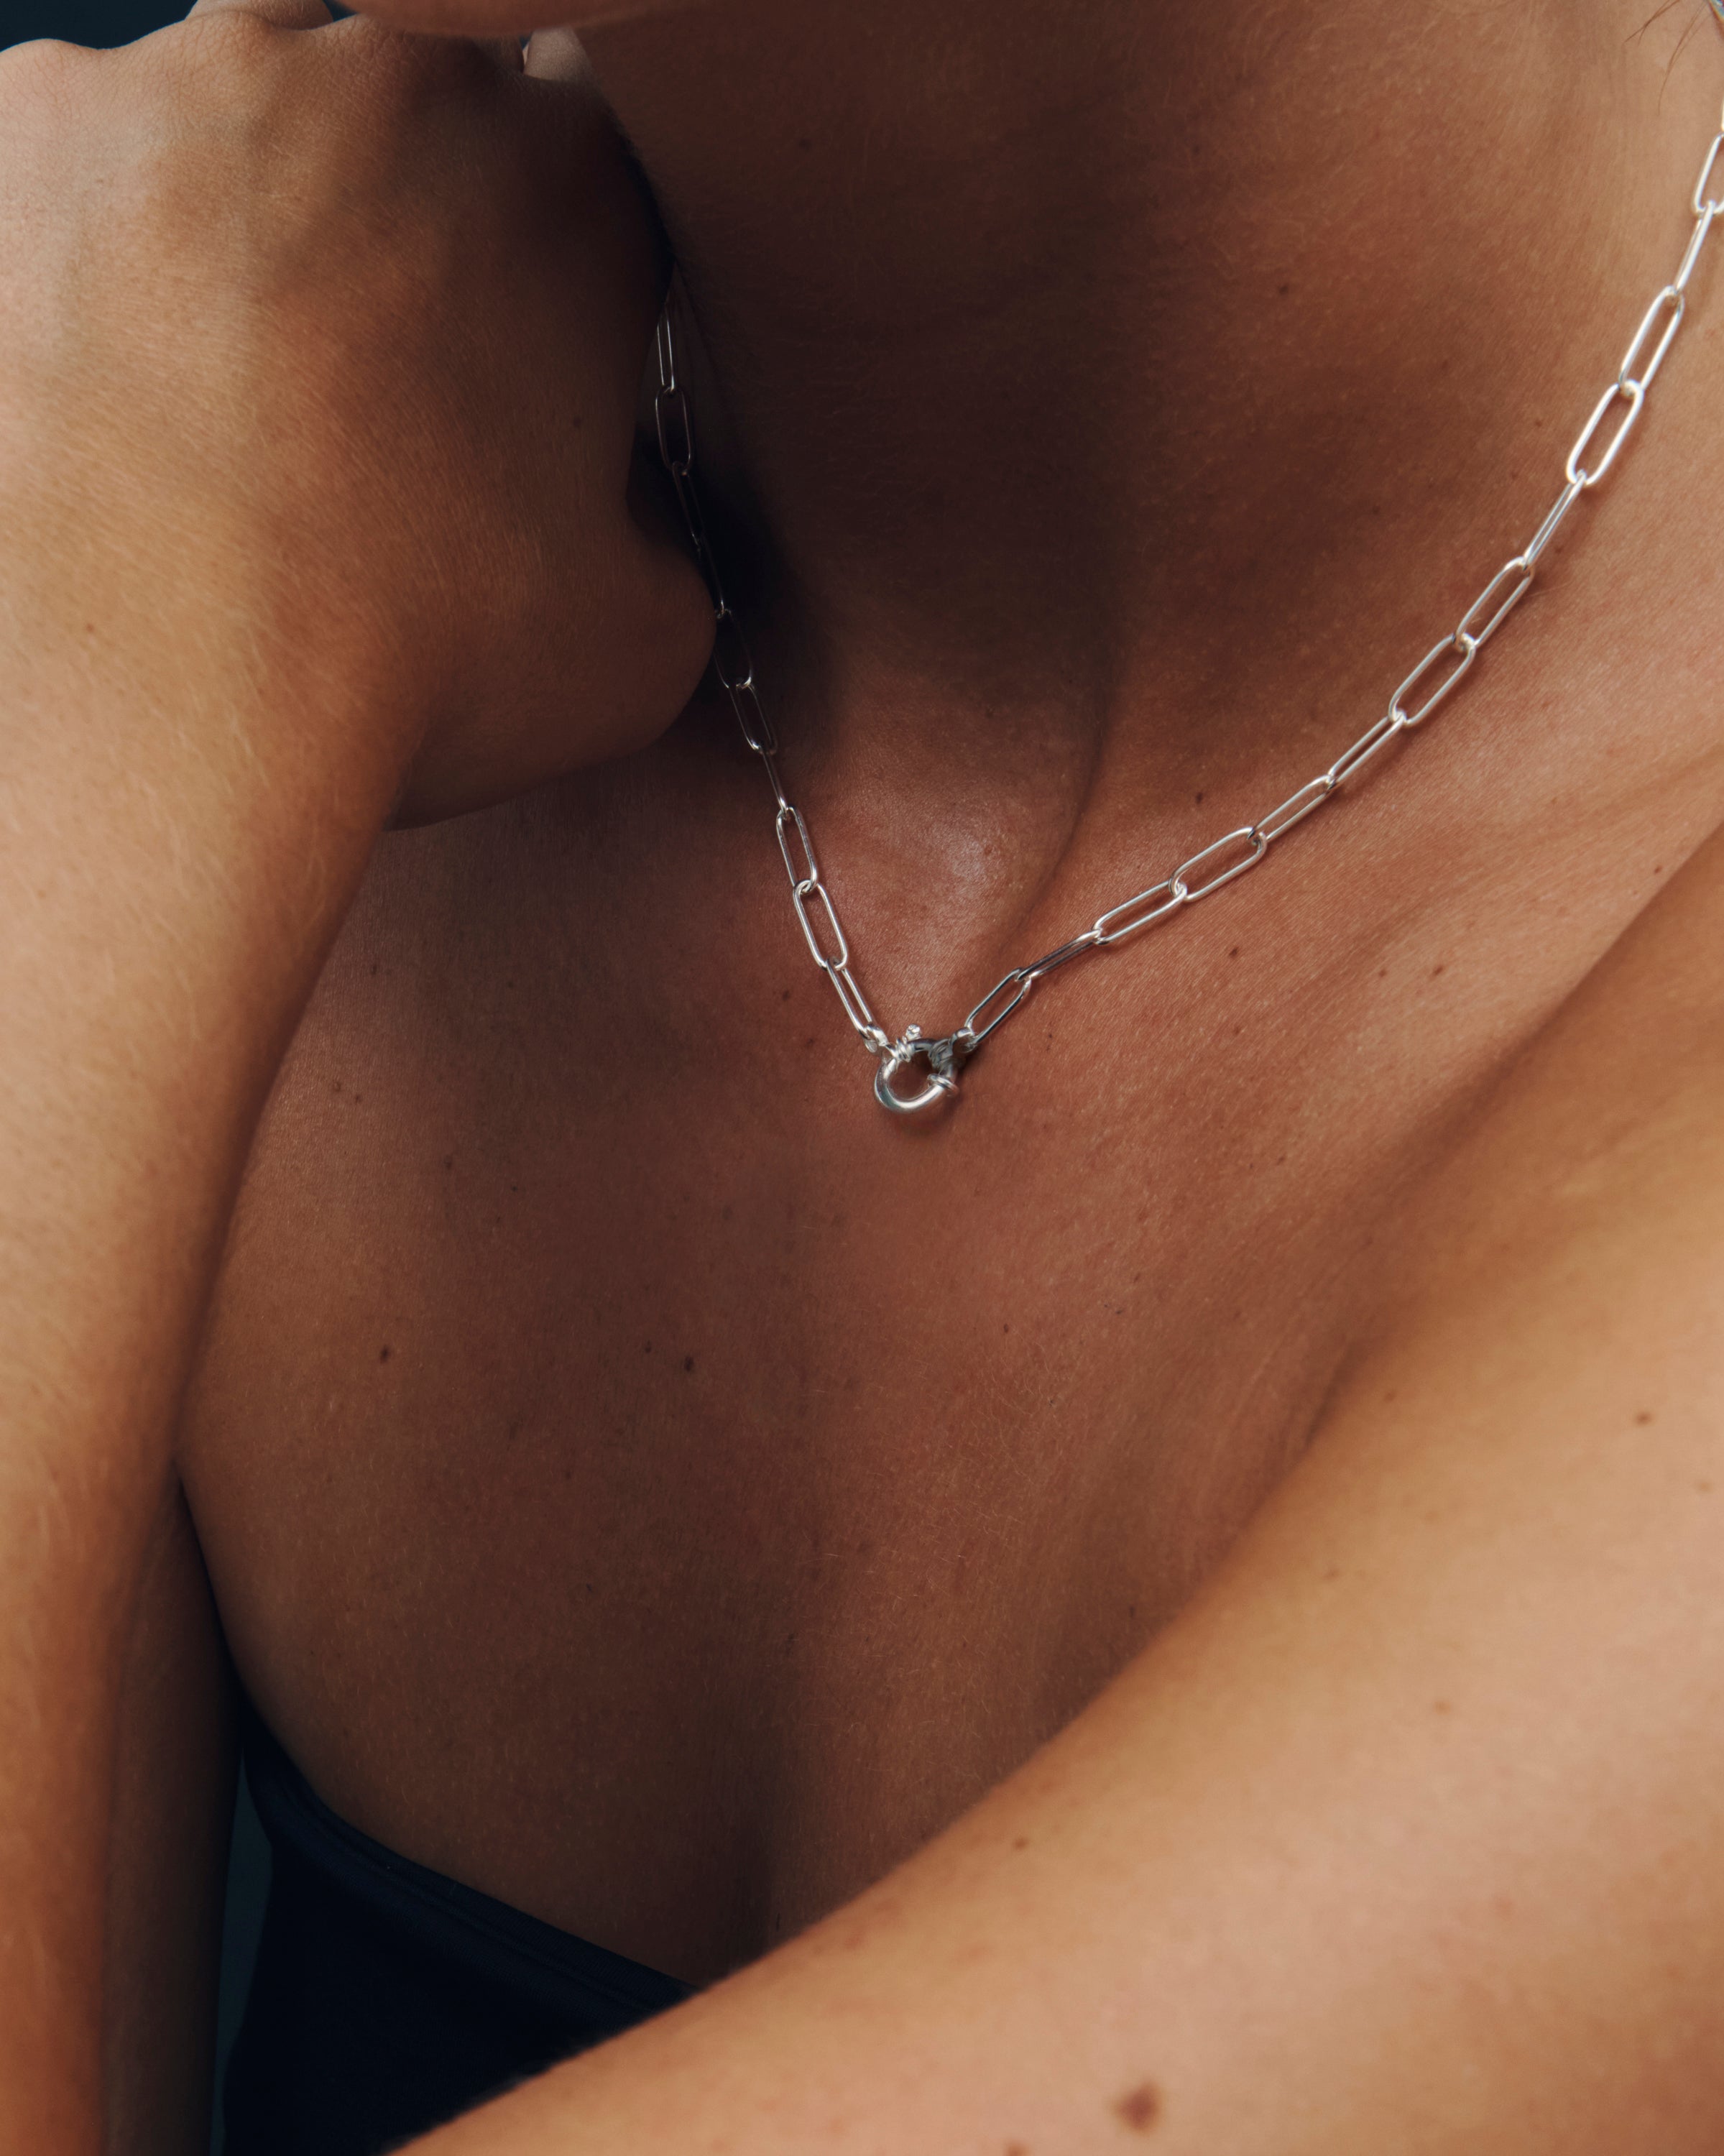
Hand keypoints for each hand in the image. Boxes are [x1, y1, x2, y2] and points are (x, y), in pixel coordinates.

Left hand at [0, 2, 711, 821]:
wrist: (161, 692)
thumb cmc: (406, 662)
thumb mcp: (638, 639)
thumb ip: (661, 530)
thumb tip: (623, 519)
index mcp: (576, 187)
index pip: (584, 154)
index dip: (544, 264)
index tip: (508, 360)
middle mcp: (399, 84)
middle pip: (410, 113)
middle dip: (397, 225)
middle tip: (369, 396)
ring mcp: (204, 81)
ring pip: (243, 110)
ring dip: (249, 212)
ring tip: (230, 384)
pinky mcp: (33, 119)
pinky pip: (77, 151)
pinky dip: (93, 243)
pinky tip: (110, 378)